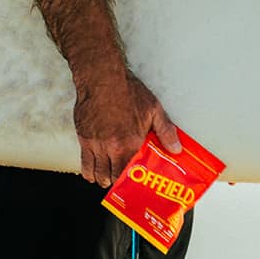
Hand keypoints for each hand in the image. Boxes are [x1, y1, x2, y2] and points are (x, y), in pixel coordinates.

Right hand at [73, 71, 181, 186]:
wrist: (102, 78)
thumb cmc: (127, 91)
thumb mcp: (153, 108)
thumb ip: (165, 130)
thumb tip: (176, 148)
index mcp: (131, 143)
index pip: (130, 174)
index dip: (131, 181)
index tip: (134, 182)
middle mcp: (112, 147)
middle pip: (112, 178)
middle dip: (117, 182)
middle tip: (121, 179)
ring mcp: (96, 144)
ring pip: (98, 174)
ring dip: (103, 178)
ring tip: (108, 176)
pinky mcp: (84, 138)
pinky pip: (84, 164)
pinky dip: (88, 172)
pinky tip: (93, 171)